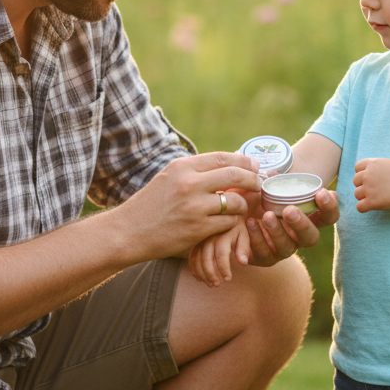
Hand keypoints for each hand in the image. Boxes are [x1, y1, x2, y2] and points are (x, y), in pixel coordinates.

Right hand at [115, 152, 258, 259]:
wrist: (129, 232)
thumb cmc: (151, 205)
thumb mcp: (169, 178)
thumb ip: (196, 171)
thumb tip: (229, 164)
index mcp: (182, 167)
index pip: (222, 158)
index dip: (244, 161)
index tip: (255, 166)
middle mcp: (189, 183)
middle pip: (234, 175)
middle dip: (252, 179)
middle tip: (259, 184)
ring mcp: (194, 207)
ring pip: (235, 201)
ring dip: (242, 204)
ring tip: (241, 207)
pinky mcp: (198, 229)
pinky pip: (228, 222)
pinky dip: (232, 222)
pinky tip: (227, 223)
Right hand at [189, 221, 250, 286]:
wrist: (228, 215)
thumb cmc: (239, 228)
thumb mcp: (245, 235)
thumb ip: (244, 248)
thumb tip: (243, 263)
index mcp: (223, 233)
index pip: (221, 253)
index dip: (224, 268)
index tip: (228, 279)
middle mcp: (209, 235)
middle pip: (206, 257)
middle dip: (211, 273)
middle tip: (217, 285)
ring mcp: (201, 238)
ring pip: (197, 258)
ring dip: (202, 273)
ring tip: (211, 285)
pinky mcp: (196, 242)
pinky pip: (192, 257)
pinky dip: (194, 269)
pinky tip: (200, 279)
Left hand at [244, 187, 338, 266]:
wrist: (241, 217)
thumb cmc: (260, 199)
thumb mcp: (269, 187)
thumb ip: (274, 180)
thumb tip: (272, 174)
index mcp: (308, 218)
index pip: (328, 217)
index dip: (329, 207)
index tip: (321, 192)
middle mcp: (299, 236)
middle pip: (311, 237)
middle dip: (302, 224)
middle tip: (289, 210)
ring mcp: (283, 249)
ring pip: (288, 248)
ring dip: (278, 231)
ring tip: (267, 215)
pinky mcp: (265, 257)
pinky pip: (265, 253)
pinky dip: (257, 238)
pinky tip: (250, 222)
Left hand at [352, 157, 389, 212]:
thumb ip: (378, 167)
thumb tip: (371, 172)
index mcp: (373, 164)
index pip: (357, 167)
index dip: (362, 173)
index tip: (370, 178)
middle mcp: (368, 175)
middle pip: (355, 181)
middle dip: (363, 185)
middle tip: (375, 190)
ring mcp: (369, 188)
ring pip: (357, 194)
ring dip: (364, 197)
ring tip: (376, 198)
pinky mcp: (372, 202)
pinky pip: (359, 207)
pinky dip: (364, 208)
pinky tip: (372, 206)